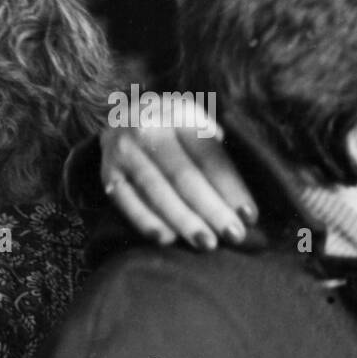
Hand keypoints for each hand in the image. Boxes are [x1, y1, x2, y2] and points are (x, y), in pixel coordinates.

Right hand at [100, 105, 256, 249]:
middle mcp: (147, 128)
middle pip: (184, 176)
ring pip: (156, 190)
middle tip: (234, 235)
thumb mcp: (199, 125)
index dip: (230, 188)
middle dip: (212, 209)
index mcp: (179, 114)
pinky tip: (166, 239)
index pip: (208, 156)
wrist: (125, 117)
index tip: (249, 216)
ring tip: (207, 243)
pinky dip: (145, 221)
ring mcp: (123, 150)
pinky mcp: (107, 172)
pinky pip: (126, 201)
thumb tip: (241, 201)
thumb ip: (218, 154)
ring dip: (184, 220)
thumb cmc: (178, 131)